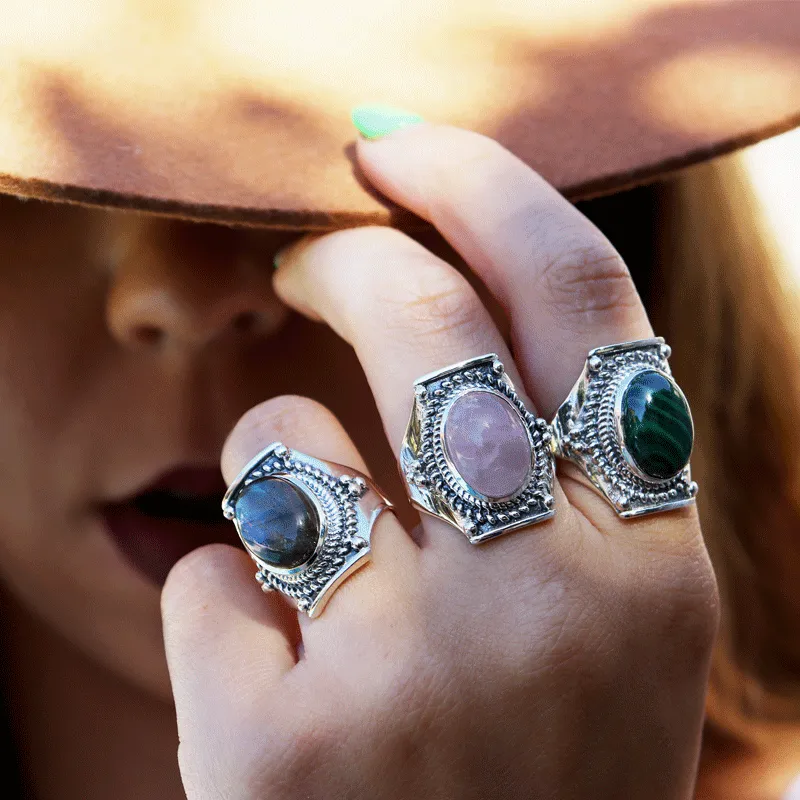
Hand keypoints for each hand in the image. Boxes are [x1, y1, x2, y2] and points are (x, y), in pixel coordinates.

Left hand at [161, 124, 718, 799]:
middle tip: (310, 250)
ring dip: (284, 469)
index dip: (488, 187)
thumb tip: (461, 294)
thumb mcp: (598, 624)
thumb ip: (560, 478)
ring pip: (289, 440)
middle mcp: (555, 606)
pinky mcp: (282, 752)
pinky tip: (275, 680)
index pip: (581, 297)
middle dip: (350, 253)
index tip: (405, 148)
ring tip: (318, 558)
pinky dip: (230, 600)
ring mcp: (419, 680)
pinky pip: (215, 574)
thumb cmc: (531, 775)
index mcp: (654, 567)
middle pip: (425, 315)